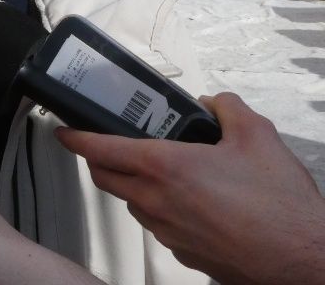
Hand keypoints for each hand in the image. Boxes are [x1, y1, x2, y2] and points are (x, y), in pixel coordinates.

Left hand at [56, 92, 324, 284]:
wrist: (304, 262)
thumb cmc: (279, 204)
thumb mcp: (257, 135)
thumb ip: (227, 107)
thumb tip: (213, 103)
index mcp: (164, 167)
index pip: (100, 149)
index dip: (76, 138)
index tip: (64, 131)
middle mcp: (155, 201)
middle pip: (105, 178)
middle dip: (97, 160)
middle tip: (107, 144)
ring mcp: (167, 232)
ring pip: (131, 203)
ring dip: (130, 185)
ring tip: (157, 169)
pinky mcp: (183, 254)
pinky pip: (157, 226)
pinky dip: (158, 209)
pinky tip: (187, 201)